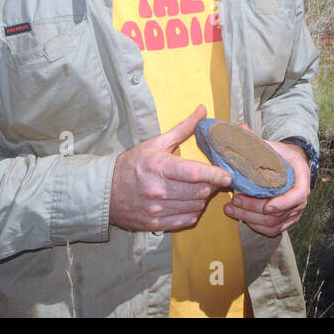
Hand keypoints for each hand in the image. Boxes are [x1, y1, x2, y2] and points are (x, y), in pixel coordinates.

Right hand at [109, 104, 232, 232]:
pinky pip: (185, 220)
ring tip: (199, 189)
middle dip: (211, 185)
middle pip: (199, 191)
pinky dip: (193, 212)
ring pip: (195, 207)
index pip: (195, 172)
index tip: (227, 175)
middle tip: (213, 179)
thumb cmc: (132, 165)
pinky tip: (189, 203)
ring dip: (203, 199)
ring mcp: (156, 209)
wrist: (105, 192)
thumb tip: (202, 109)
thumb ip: (183, 128)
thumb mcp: (155, 143)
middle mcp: (158, 190)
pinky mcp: (155, 224)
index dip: (215, 174)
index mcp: (159, 167)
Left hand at [222, 122, 309, 237]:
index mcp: (301, 178)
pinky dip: (257, 227)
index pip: (297, 196)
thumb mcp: (272, 146)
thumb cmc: (281, 156)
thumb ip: (256, 139)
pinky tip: (242, 218)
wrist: (290, 165)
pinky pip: (273, 230)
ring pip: (273, 224)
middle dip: (254, 210)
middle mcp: (301, 198)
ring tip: (231, 209)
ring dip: (250, 219)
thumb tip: (240, 127)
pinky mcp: (286, 219)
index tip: (266, 206)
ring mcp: (294, 211)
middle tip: (234, 201)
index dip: (283, 203)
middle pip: (279, 213)